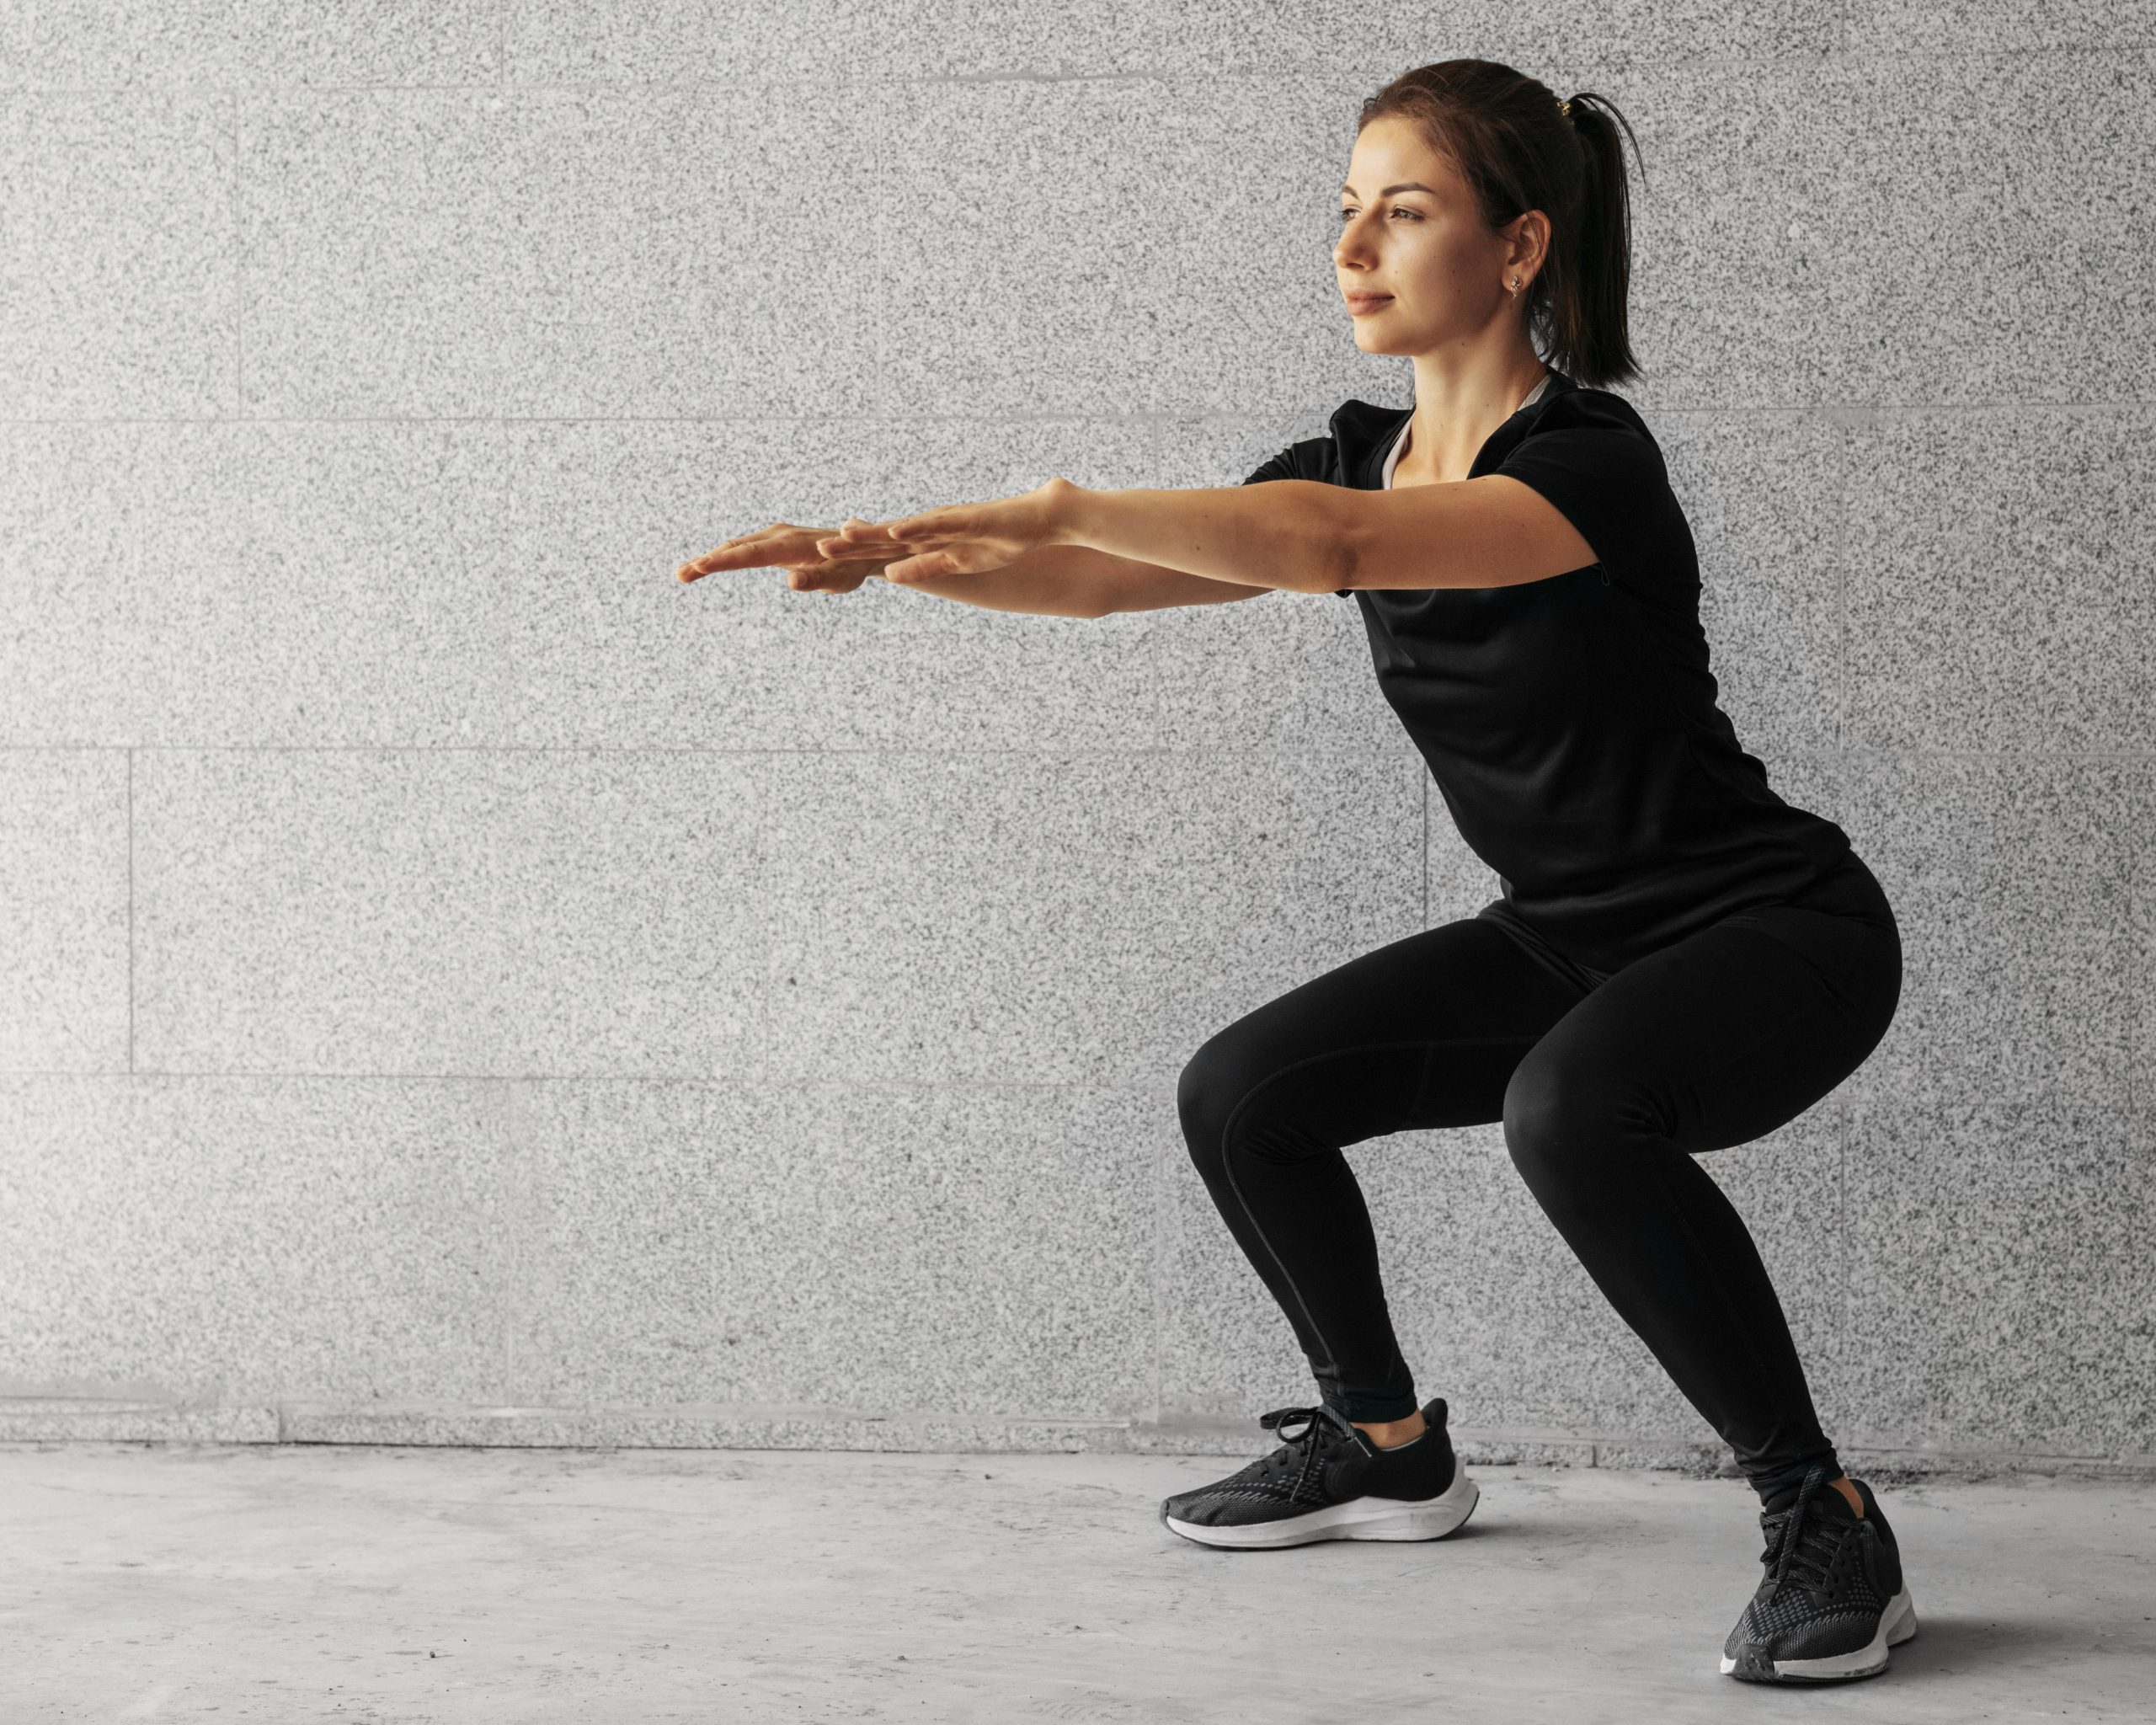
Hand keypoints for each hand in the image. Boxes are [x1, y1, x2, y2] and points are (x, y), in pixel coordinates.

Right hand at [676, 520, 902, 592]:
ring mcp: (775, 537)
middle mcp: (778, 535)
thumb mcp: (838, 579)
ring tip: (684, 574)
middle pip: (735, 548)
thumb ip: (814, 580)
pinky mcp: (775, 542)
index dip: (721, 562)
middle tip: (680, 575)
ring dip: (711, 559)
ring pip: (737, 547)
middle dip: (707, 561)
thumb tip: (791, 581)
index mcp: (789, 544)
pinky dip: (724, 557)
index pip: (748, 554)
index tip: (698, 568)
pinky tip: (708, 566)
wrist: (865, 549)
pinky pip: (744, 549)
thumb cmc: (852, 568)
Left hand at [815, 477, 1076, 583]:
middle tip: (815, 551)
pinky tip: (896, 531)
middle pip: (883, 540)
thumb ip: (924, 567)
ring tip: (842, 537)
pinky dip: (916, 527)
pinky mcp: (967, 518)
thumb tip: (890, 575)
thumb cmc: (999, 540)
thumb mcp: (955, 564)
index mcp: (924, 540)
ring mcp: (946, 522)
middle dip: (851, 546)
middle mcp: (929, 528)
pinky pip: (938, 525)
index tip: (819, 563)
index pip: (881, 552)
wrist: (1040, 518)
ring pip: (903, 529)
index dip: (851, 558)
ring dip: (874, 533)